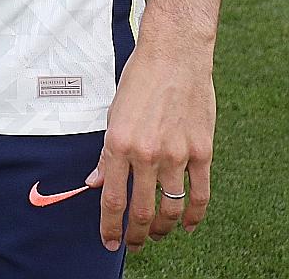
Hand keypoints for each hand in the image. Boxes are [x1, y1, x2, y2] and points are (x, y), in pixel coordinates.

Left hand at [87, 39, 214, 252]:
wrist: (174, 55)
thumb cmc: (140, 78)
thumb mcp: (114, 112)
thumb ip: (107, 151)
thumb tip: (97, 181)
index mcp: (119, 142)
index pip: (112, 198)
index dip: (109, 226)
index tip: (108, 241)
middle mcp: (147, 153)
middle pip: (141, 210)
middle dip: (135, 235)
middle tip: (132, 245)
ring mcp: (177, 155)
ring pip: (170, 209)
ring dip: (162, 229)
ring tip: (156, 235)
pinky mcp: (202, 152)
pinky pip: (200, 195)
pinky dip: (194, 217)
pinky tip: (188, 226)